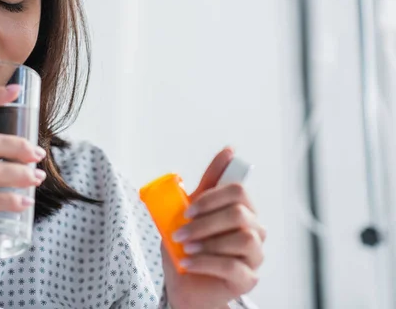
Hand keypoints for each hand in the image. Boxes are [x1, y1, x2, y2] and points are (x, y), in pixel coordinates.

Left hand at [163, 148, 265, 308]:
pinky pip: (233, 266)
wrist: (184, 283)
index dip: (212, 197)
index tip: (187, 210)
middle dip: (205, 222)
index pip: (238, 191)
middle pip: (239, 213)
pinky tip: (188, 262)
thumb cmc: (190, 245)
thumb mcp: (193, 211)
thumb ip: (208, 183)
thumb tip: (228, 151)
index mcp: (242, 209)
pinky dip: (205, 262)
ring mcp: (254, 255)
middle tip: (180, 232)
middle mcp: (254, 230)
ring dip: (208, 242)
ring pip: (243, 238)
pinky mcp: (248, 278)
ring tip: (186, 248)